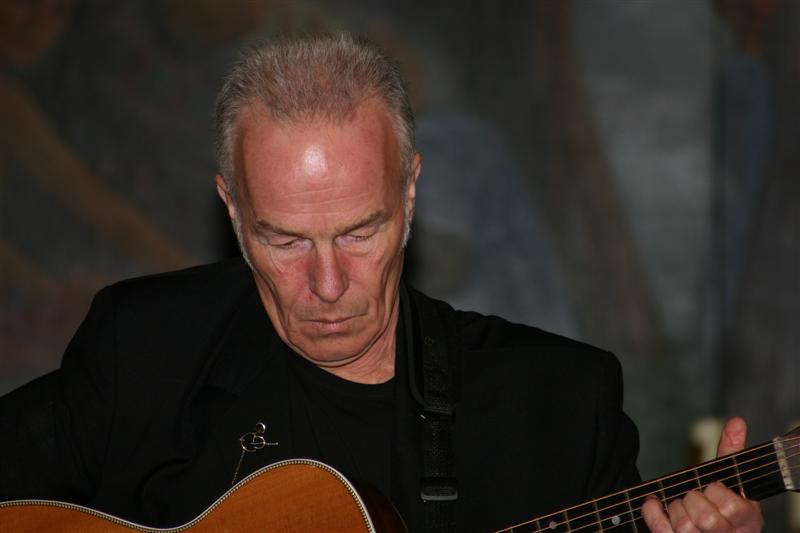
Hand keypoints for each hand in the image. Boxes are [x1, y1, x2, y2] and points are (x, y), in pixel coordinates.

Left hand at [641, 417, 763, 531]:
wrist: (709, 529)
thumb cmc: (721, 503)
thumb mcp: (730, 479)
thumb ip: (730, 452)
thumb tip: (736, 422)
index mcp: (747, 521)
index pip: (733, 508)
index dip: (717, 492)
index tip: (712, 486)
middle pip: (708, 520)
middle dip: (694, 500)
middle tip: (693, 495)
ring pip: (686, 529)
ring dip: (676, 508)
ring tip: (680, 503)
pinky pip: (662, 531)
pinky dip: (652, 513)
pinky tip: (652, 501)